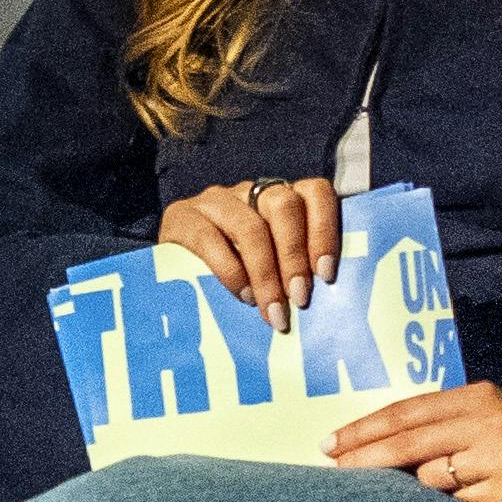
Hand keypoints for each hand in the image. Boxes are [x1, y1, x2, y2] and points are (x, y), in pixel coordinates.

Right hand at [160, 175, 341, 327]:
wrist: (172, 274)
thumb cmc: (237, 277)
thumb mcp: (271, 267)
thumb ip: (295, 271)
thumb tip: (329, 301)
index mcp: (281, 198)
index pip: (315, 192)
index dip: (325, 230)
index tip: (326, 274)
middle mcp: (251, 191)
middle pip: (284, 206)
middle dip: (294, 256)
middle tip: (299, 299)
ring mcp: (216, 200)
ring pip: (250, 227)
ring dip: (266, 274)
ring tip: (272, 310)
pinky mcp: (182, 216)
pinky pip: (211, 240)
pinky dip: (231, 273)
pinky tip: (242, 296)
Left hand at [329, 384, 501, 501]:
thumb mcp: (484, 423)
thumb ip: (439, 428)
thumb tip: (370, 449)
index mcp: (477, 396)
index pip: (406, 411)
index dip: (364, 429)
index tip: (329, 445)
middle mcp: (488, 419)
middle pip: (408, 441)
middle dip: (364, 458)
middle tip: (333, 470)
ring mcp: (501, 455)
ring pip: (431, 479)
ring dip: (426, 491)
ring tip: (456, 488)